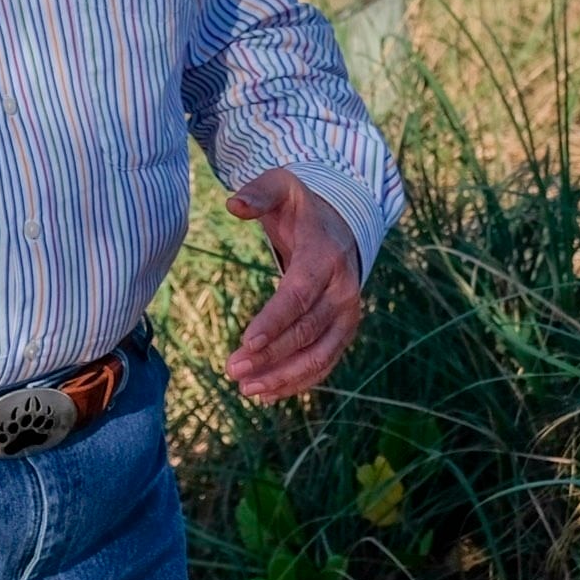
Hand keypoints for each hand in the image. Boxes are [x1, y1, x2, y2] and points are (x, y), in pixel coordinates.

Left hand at [224, 169, 363, 400]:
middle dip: (270, 354)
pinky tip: (268, 393)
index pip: (298, 295)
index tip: (246, 342)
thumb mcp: (279, 187)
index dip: (274, 321)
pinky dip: (300, 380)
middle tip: (233, 371)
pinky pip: (325, 361)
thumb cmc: (300, 204)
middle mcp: (343, 290)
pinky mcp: (343, 329)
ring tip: (247, 390)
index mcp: (326, 257)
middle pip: (306, 331)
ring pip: (320, 354)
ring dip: (284, 375)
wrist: (341, 220)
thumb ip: (257, 194)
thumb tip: (233, 203)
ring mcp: (347, 314)